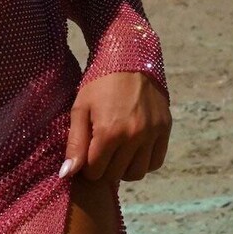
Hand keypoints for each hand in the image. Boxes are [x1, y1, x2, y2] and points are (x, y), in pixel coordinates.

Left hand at [59, 71, 171, 185]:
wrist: (130, 58)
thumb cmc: (99, 83)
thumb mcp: (80, 108)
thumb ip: (75, 143)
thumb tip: (67, 175)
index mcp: (109, 132)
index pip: (95, 172)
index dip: (87, 166)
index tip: (87, 154)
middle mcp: (134, 136)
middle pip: (116, 174)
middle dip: (104, 168)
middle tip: (100, 152)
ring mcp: (152, 133)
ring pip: (137, 173)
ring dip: (124, 168)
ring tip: (117, 153)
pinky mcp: (165, 129)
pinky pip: (156, 162)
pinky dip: (144, 162)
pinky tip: (134, 150)